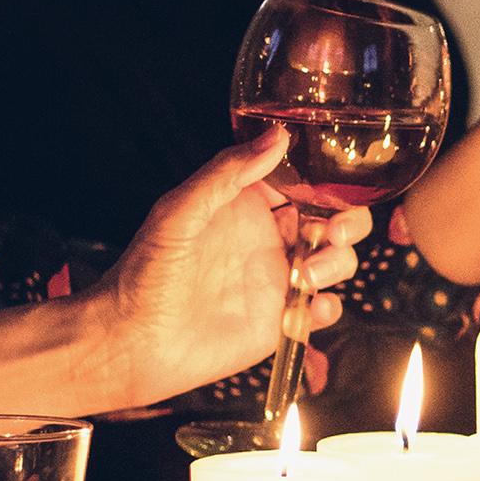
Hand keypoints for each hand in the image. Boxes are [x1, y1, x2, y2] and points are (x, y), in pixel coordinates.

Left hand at [95, 125, 367, 401]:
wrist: (132, 343)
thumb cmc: (144, 274)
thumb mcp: (180, 211)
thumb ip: (227, 173)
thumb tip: (277, 137)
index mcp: (245, 206)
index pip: (302, 180)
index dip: (326, 180)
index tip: (332, 185)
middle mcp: (267, 239)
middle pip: (332, 219)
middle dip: (348, 222)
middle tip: (333, 233)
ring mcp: (276, 280)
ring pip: (336, 261)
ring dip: (338, 263)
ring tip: (305, 276)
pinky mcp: (279, 321)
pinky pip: (323, 309)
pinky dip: (326, 308)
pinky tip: (302, 310)